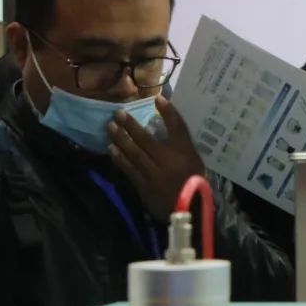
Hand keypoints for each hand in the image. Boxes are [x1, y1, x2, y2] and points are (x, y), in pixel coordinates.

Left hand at [108, 95, 206, 221]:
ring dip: (121, 139)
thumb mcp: (194, 160)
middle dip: (131, 125)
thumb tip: (161, 128)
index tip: (157, 98)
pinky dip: (120, 158)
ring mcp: (155, 172)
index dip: (168, 112)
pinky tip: (112, 148)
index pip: (178, 127)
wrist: (188, 208)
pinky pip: (130, 169)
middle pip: (147, 138)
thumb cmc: (193, 181)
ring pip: (135, 152)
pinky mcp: (145, 185)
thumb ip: (181, 145)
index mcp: (185, 152)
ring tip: (111, 127)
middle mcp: (169, 159)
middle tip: (118, 113)